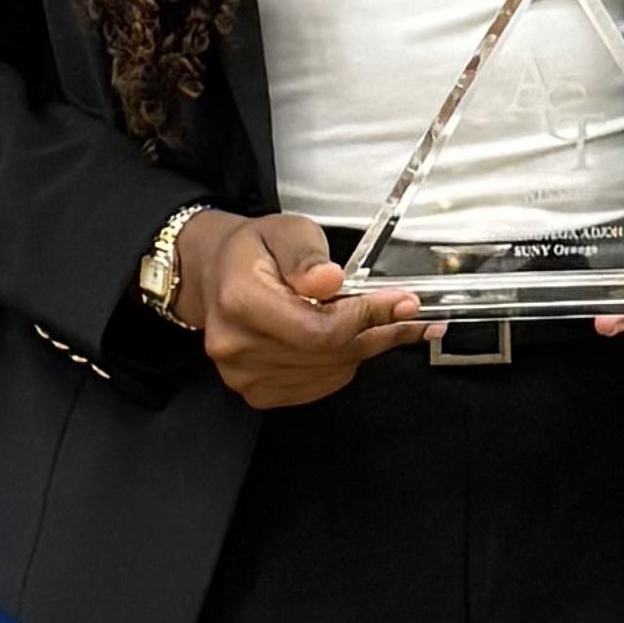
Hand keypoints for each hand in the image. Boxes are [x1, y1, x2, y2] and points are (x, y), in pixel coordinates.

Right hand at [179, 209, 423, 409]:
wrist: (217, 275)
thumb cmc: (254, 251)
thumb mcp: (285, 231)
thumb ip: (307, 255)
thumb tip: (330, 280)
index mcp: (240, 301)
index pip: (318, 329)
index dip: (366, 318)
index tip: (402, 303)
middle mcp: (237, 345)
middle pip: (328, 354)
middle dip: (376, 331)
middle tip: (407, 313)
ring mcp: (244, 375)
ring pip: (331, 372)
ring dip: (364, 347)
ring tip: (382, 322)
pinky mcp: (257, 392)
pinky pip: (319, 385)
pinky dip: (343, 363)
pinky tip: (347, 339)